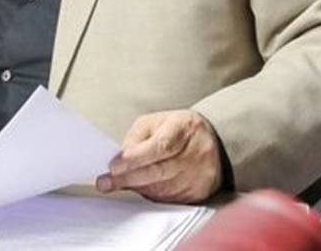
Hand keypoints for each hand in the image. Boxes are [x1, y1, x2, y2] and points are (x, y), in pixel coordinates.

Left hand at [96, 110, 222, 202]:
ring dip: (137, 187)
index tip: (114, 165)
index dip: (136, 158)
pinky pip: (169, 199)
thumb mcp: (156, 122)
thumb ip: (136, 138)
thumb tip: (120, 159)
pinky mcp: (198, 193)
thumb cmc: (178, 130)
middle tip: (106, 182)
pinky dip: (151, 194)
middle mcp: (195, 154)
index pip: (161, 146)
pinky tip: (139, 187)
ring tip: (117, 183)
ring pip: (162, 188)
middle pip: (159, 171)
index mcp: (184, 128)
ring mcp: (199, 176)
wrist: (214, 141)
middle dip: (129, 178)